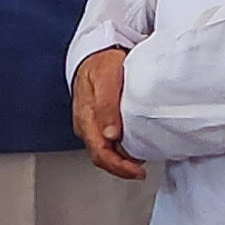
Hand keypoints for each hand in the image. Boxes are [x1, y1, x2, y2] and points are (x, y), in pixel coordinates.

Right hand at [72, 46, 144, 178]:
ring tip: (138, 161)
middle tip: (140, 171)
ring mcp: (89, 123)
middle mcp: (84, 123)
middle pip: (100, 156)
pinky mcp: (96, 120)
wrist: (96, 52)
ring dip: (119, 160)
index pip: (99, 151)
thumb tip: (111, 135)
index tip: (136, 170)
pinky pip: (104, 142)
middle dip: (120, 168)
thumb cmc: (101, 62)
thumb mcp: (107, 77)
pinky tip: (130, 147)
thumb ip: (107, 105)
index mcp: (85, 116)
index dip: (118, 166)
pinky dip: (118, 150)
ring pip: (102, 151)